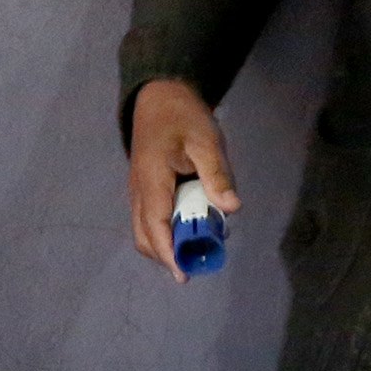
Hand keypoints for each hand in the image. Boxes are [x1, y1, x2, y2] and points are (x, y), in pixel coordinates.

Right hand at [127, 79, 240, 282]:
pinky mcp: (144, 189)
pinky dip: (166, 231)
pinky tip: (192, 227)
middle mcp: (139, 191)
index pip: (156, 227)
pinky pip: (149, 220)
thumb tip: (232, 208)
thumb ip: (217, 174)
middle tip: (199, 260)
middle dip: (168, 256)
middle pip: (145, 237)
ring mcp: (138, 191)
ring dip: (167, 244)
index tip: (185, 274)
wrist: (160, 96)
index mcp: (152, 181)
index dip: (169, 254)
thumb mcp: (207, 141)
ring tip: (199, 245)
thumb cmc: (184, 117)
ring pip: (144, 231)